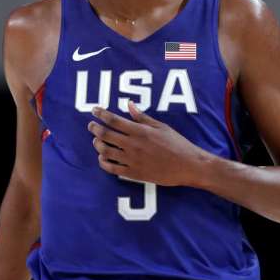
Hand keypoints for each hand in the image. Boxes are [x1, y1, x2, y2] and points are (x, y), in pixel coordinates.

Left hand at [87, 100, 208, 186]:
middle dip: (94, 128)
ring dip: (97, 145)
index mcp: (140, 131)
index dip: (101, 114)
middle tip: (91, 125)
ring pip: (105, 152)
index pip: (114, 120)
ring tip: (96, 141)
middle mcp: (133, 145)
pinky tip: (102, 158)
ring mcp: (132, 160)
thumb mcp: (161, 127)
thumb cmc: (177, 144)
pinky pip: (112, 169)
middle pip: (105, 135)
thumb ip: (142, 117)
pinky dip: (103, 162)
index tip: (94, 110)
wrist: (188, 166)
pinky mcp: (134, 174)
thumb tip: (129, 105)